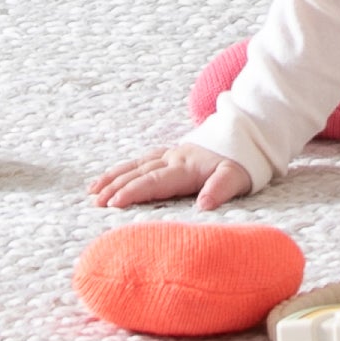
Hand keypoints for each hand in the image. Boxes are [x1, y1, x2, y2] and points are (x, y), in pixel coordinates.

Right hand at [89, 145, 254, 211]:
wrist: (247, 134)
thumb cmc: (242, 162)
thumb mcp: (238, 177)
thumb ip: (220, 189)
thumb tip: (204, 206)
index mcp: (186, 167)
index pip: (155, 181)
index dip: (134, 192)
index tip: (114, 203)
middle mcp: (174, 158)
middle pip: (139, 173)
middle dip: (115, 186)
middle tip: (95, 202)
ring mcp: (170, 154)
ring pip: (136, 165)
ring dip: (114, 177)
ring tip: (92, 191)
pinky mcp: (170, 153)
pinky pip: (141, 160)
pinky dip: (124, 168)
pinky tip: (111, 177)